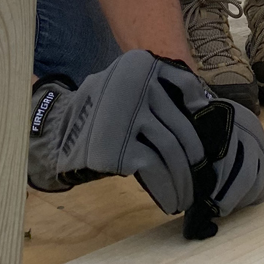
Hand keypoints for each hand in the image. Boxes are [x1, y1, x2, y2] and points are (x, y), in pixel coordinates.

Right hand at [27, 51, 263, 221]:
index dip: (198, 111)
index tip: (205, 135)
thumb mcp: (129, 84)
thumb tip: (202, 112)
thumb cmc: (104, 111)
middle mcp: (137, 84)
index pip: (184, 84)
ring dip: (183, 177)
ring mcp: (128, 115)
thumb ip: (159, 89)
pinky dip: (166, 187)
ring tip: (187, 195)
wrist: (58, 133)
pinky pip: (154, 169)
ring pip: (171, 149)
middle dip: (193, 157)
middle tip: (201, 175)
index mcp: (142, 64)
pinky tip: (171, 199)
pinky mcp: (120, 147)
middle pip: (179, 125)